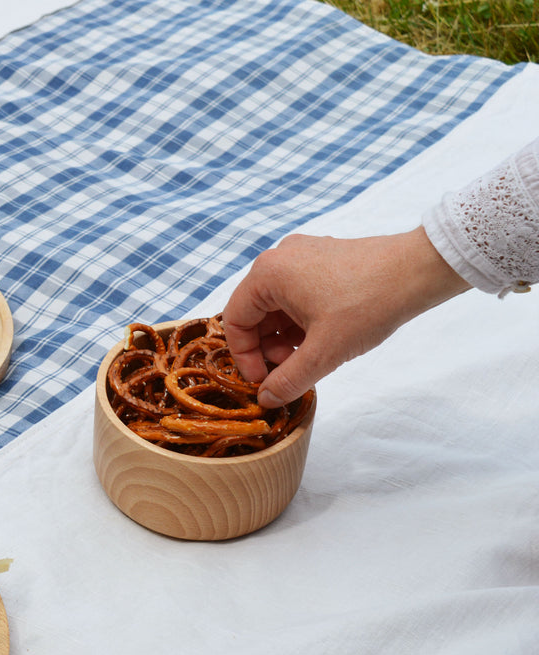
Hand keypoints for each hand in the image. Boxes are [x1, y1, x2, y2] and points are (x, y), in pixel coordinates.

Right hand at [222, 227, 469, 406]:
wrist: (420, 271)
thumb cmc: (368, 304)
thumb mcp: (323, 352)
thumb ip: (288, 380)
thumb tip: (266, 399)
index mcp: (267, 274)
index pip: (234, 320)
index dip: (244, 357)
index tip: (263, 381)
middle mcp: (279, 259)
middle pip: (254, 312)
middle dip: (268, 348)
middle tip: (290, 371)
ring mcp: (302, 255)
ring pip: (277, 306)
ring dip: (285, 337)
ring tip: (309, 358)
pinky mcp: (322, 258)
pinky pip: (297, 294)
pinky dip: (301, 321)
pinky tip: (321, 339)